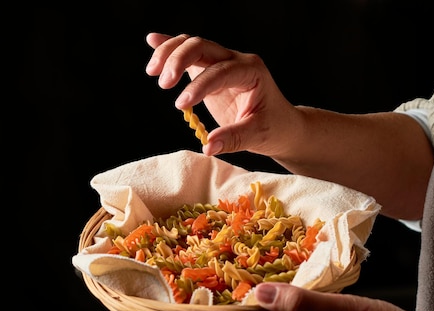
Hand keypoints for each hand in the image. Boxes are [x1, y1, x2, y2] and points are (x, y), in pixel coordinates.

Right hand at [145, 33, 300, 160]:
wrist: (281, 124)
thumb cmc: (274, 128)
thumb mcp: (258, 136)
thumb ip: (234, 139)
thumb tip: (208, 147)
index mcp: (251, 71)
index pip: (220, 71)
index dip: (199, 86)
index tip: (180, 105)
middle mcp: (235, 61)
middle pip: (202, 46)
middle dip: (179, 60)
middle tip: (163, 84)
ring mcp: (221, 63)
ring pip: (192, 45)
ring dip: (169, 53)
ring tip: (152, 72)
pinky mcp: (209, 71)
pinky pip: (189, 54)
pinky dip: (170, 48)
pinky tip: (152, 41)